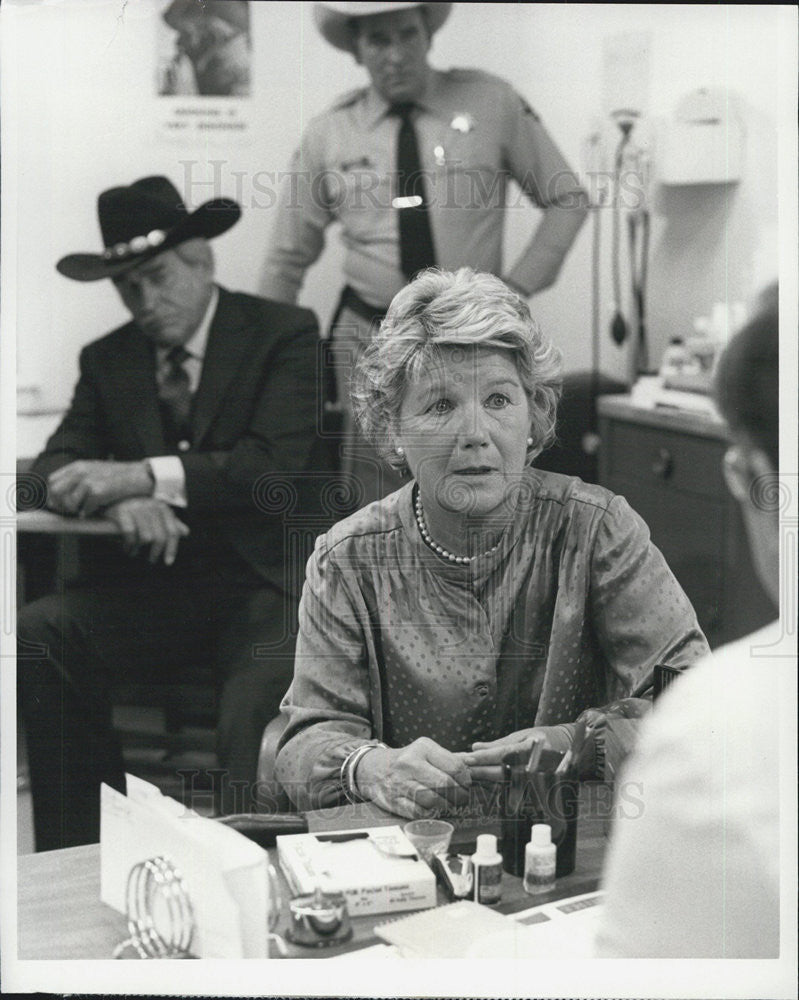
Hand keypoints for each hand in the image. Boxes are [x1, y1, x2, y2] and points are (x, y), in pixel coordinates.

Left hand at [47, 460, 152, 516]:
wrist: (141, 475)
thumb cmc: (120, 476)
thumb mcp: (96, 470)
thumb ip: (79, 478)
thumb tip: (61, 495)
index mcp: (79, 466)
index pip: (52, 481)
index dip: (53, 495)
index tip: (60, 504)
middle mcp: (81, 472)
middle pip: (56, 492)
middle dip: (61, 505)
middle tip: (72, 511)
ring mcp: (89, 481)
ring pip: (69, 503)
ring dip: (76, 510)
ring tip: (86, 510)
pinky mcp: (99, 491)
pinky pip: (85, 509)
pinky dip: (90, 512)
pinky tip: (98, 509)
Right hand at [104, 497, 188, 565]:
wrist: (113, 493)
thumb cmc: (137, 508)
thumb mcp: (156, 512)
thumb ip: (170, 522)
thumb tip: (186, 532)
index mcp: (163, 508)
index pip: (172, 532)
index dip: (172, 549)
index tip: (168, 562)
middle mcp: (152, 507)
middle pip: (160, 538)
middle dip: (156, 553)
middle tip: (150, 560)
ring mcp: (137, 508)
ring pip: (146, 538)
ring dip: (140, 550)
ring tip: (135, 553)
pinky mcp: (122, 511)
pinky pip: (130, 533)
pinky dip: (129, 545)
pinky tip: (127, 549)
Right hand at [355, 738, 472, 818]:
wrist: (374, 769)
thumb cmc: (407, 761)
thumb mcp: (426, 751)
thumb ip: (450, 758)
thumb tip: (475, 763)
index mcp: (422, 748)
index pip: (454, 766)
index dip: (466, 779)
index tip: (467, 785)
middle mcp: (410, 763)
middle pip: (445, 784)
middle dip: (460, 795)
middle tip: (463, 798)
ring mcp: (400, 783)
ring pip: (433, 799)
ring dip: (446, 805)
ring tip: (449, 803)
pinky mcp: (394, 801)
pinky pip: (419, 812)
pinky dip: (430, 813)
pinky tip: (432, 808)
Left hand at [457, 726, 570, 782]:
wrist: (568, 749)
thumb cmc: (543, 738)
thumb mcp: (522, 735)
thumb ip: (498, 744)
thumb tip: (475, 747)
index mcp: (531, 749)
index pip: (503, 754)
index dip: (484, 757)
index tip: (467, 758)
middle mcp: (534, 766)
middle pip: (502, 773)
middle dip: (480, 772)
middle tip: (462, 772)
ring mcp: (536, 780)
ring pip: (506, 785)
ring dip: (486, 783)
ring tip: (468, 780)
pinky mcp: (536, 790)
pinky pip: (514, 792)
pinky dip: (496, 790)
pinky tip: (483, 788)